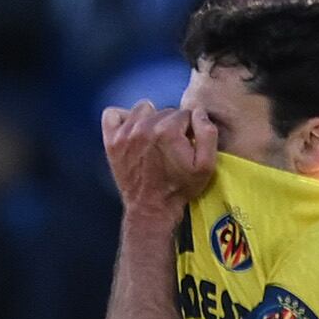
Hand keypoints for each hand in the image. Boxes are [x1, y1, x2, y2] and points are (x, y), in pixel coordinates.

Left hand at [99, 99, 221, 223]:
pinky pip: (112, 114)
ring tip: (153, 138)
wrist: (151, 208)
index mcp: (168, 131)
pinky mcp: (111, 141)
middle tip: (171, 147)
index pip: (185, 114)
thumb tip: (199, 112)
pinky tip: (132, 131)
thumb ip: (207, 133)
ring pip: (143, 109)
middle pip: (165, 112)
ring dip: (150, 119)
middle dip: (171, 125)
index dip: (189, 129)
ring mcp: (125, 134)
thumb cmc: (179, 188)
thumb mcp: (205, 165)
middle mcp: (144, 128)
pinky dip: (122, 119)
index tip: (186, 144)